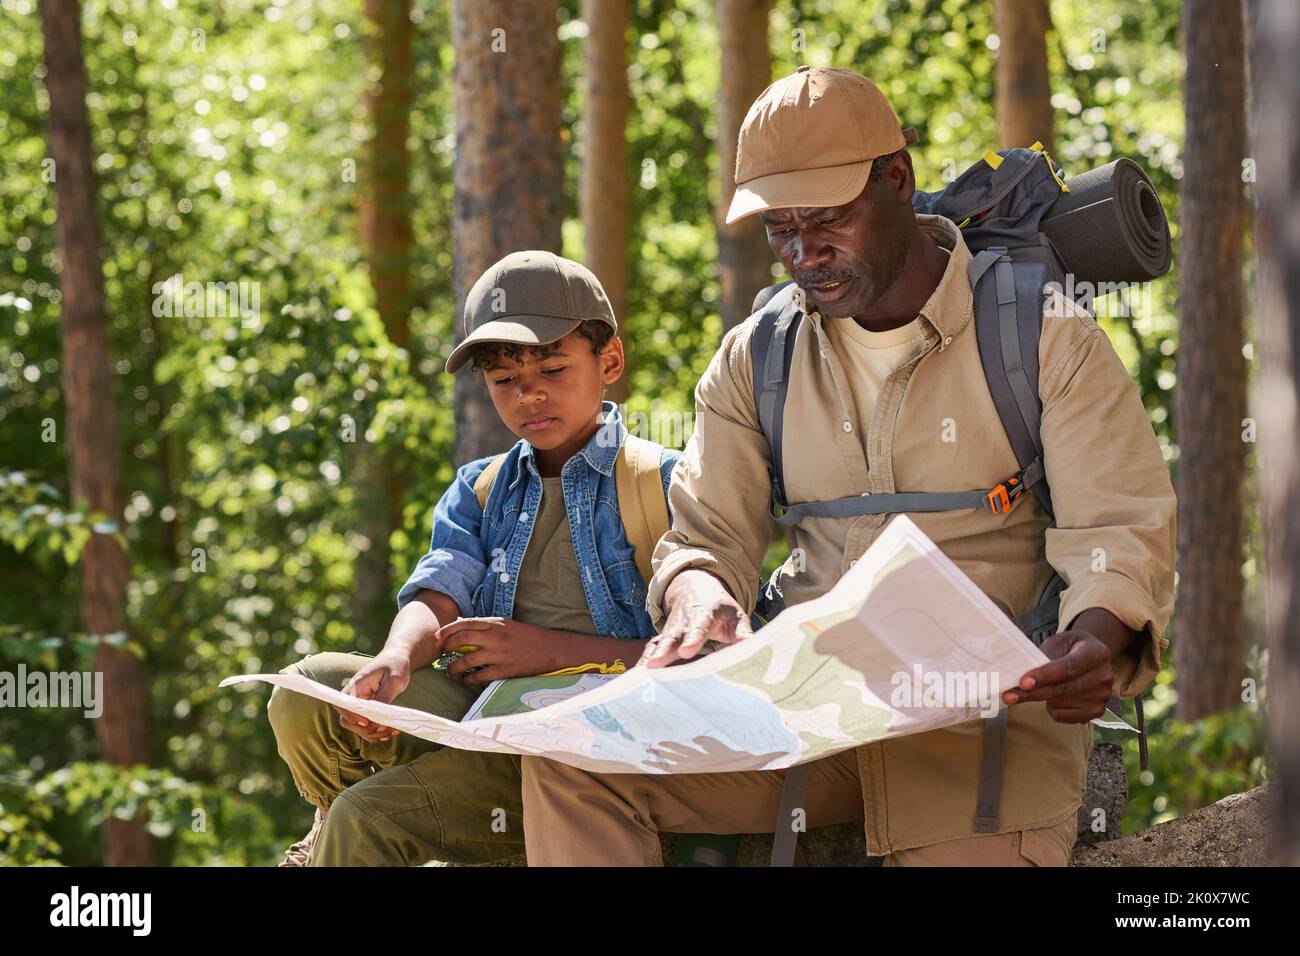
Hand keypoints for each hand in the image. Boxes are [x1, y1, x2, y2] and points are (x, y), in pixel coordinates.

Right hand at [332, 650, 410, 742]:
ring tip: (393, 730)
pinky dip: (378, 732)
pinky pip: (368, 726)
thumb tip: (376, 716)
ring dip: (373, 733)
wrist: (398, 658)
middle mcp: (355, 696)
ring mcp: (361, 704)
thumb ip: (384, 697)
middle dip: (365, 728)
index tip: (367, 721)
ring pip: (358, 726)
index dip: (350, 716)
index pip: (342, 704)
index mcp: (357, 685)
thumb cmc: (395, 665)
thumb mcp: (393, 680)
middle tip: (385, 727)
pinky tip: (390, 731)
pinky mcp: (368, 710)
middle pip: (347, 720)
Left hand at [434, 617, 560, 685]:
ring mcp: (499, 654)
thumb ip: (487, 626)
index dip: (447, 631)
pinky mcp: (504, 670)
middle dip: (447, 647)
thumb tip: (463, 629)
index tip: (437, 638)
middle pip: (462, 639)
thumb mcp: (506, 625)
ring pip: (467, 660)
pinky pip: (479, 676)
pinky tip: (464, 681)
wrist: (550, 649)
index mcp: (496, 623)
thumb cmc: (527, 636)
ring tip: (450, 672)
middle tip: (442, 654)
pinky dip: (468, 679)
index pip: (465, 623)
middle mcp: (496, 637)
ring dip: (454, 668)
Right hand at [639, 569, 753, 668]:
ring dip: (651, 657)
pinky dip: (644, 660)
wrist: (695, 589)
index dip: (691, 640)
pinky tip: (638, 675)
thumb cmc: (719, 608)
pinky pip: (652, 649)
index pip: (698, 628)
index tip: (686, 652)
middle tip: (655, 664)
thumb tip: (751, 646)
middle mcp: (683, 622)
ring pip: (659, 643)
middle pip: (672, 637)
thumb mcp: (736, 615)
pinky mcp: (663, 638)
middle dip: (664, 651)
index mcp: (703, 615)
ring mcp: (670, 630)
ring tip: (644, 672)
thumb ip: (743, 632)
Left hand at [1002, 629, 1113, 722]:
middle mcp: (1104, 676)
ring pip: (1061, 704)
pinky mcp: (1097, 712)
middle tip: (1009, 696)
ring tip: (1041, 687)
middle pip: (1064, 689)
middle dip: (1034, 693)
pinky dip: (1052, 709)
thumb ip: (1044, 655)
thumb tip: (1022, 672)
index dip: (1044, 675)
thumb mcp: (1059, 642)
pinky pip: (1065, 716)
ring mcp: (1102, 696)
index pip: (1068, 667)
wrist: (1092, 656)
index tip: (1023, 682)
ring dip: (1042, 698)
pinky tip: (1054, 697)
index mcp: (1096, 653)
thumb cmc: (1070, 648)